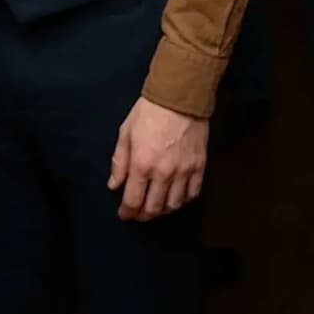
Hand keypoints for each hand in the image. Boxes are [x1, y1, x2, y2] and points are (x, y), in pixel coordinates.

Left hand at [108, 96, 207, 220]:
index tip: (124, 214)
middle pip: (154, 208)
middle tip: (138, 214)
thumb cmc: (148, 112)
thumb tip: (114, 185)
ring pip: (173, 205)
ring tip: (155, 207)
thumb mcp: (126, 133)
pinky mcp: (199, 167)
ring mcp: (184, 172)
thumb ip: (120, 162)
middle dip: (143, 215)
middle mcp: (164, 173)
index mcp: (142, 164)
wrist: (179, 98)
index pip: (133, 200)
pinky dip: (183, 201)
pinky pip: (192, 194)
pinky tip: (175, 197)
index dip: (127, 212)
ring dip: (162, 210)